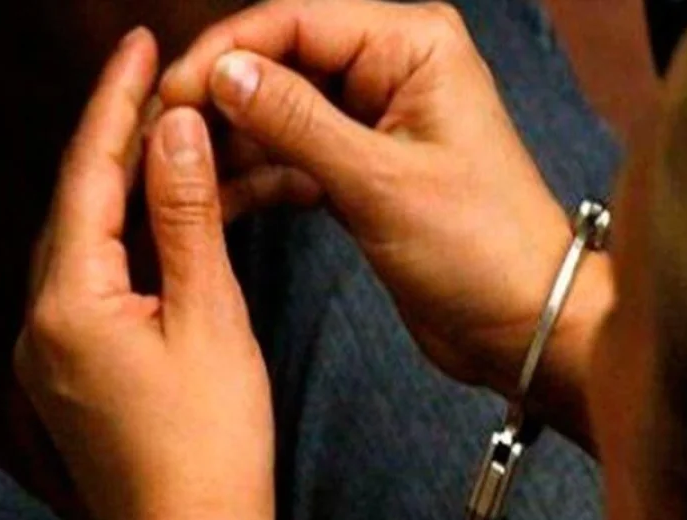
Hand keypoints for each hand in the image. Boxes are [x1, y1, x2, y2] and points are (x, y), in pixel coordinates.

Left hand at [14, 28, 272, 519]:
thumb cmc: (207, 448)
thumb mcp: (210, 319)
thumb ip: (187, 219)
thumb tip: (175, 130)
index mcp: (69, 303)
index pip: (87, 175)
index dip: (115, 102)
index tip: (140, 44)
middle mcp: (44, 319)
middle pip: (80, 199)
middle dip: (121, 134)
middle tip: (165, 78)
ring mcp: (56, 345)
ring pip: (92, 236)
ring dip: (134, 186)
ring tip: (183, 140)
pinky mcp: (78, 364)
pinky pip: (101, 276)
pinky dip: (137, 238)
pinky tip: (174, 218)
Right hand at [160, 0, 613, 419]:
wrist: (523, 323)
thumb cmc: (480, 246)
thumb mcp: (380, 181)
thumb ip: (297, 122)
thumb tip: (221, 71)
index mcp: (412, 45)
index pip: (296, 21)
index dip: (226, 52)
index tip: (170, 93)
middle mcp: (392, 69)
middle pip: (282, 62)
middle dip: (221, 99)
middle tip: (163, 140)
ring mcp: (374, 120)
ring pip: (280, 112)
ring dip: (232, 141)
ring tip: (176, 174)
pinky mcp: (361, 168)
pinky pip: (293, 155)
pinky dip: (258, 175)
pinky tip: (217, 200)